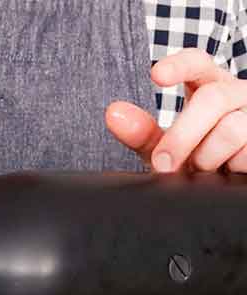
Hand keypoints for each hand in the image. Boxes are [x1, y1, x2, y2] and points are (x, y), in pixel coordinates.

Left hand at [107, 49, 246, 171]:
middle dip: (182, 136)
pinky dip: (230, 167)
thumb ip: (141, 132)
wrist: (225, 179)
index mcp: (208, 85)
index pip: (197, 62)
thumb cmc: (195, 156)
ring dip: (208, 158)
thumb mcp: (165, 145)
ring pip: (232, 129)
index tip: (156, 75)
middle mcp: (236, 93)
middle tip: (163, 163)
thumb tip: (113, 113)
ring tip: (202, 167)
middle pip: (213, 98)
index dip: (179, 65)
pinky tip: (225, 170)